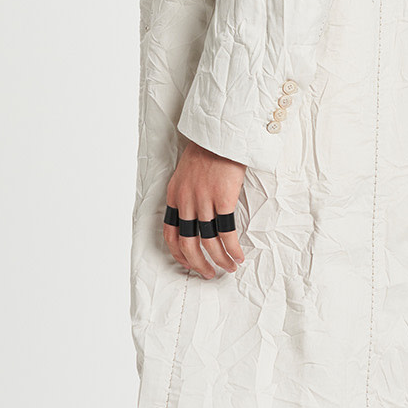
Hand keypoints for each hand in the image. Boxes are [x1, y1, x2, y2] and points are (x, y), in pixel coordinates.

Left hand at [164, 135, 245, 277]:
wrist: (222, 134)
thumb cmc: (208, 150)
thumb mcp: (187, 172)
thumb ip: (187, 193)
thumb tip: (195, 213)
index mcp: (174, 195)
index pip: (169, 234)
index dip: (179, 255)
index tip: (189, 264)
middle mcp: (185, 201)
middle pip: (187, 244)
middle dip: (198, 264)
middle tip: (209, 274)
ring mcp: (203, 201)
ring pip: (207, 242)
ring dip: (218, 260)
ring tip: (229, 268)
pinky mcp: (222, 199)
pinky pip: (226, 233)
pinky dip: (232, 249)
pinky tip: (239, 255)